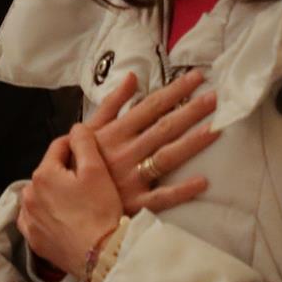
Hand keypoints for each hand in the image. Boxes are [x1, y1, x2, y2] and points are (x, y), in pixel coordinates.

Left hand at [17, 124, 126, 276]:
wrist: (100, 256)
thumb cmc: (99, 211)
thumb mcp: (96, 170)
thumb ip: (83, 142)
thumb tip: (76, 128)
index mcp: (42, 174)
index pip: (58, 147)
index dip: (76, 144)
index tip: (90, 149)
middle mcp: (28, 194)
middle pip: (49, 172)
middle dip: (65, 171)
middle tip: (88, 180)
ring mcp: (28, 218)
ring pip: (41, 195)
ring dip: (55, 193)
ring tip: (77, 201)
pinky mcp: (33, 239)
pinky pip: (36, 218)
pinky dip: (47, 214)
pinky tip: (63, 218)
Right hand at [86, 71, 217, 212]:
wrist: (66, 201)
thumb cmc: (80, 162)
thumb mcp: (89, 129)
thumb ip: (111, 104)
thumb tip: (132, 77)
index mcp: (115, 133)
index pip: (150, 106)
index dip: (174, 91)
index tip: (197, 78)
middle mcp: (126, 152)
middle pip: (163, 128)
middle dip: (190, 111)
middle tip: (216, 97)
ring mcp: (131, 178)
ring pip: (166, 157)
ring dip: (192, 143)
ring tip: (216, 130)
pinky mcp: (135, 203)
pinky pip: (161, 197)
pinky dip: (181, 191)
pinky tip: (203, 182)